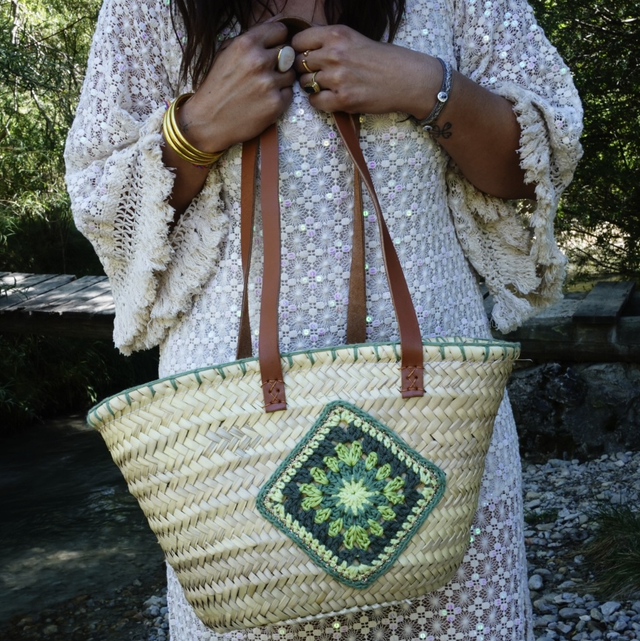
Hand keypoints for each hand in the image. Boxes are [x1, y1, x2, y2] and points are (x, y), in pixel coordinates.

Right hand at [177, 21, 295, 151]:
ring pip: (291, 74)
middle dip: (280, 61)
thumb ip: (248, 42)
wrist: (209, 120)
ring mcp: (269, 83)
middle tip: (266, 72)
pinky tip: (264, 100)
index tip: (274, 48)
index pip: (280, 31)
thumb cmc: (216, 87)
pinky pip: (289, 93)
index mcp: (246, 44)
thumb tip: (271, 34)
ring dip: (282, 80)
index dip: (278, 40)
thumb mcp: (225, 54)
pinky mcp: (276, 104)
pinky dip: (280, 96)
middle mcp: (259, 61)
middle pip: (288, 52)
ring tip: (264, 88)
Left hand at [292, 25, 440, 117]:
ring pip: (305, 83)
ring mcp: (338, 78)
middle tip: (315, 74)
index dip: (297, 51)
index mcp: (337, 34)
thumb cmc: (383, 59)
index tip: (304, 57)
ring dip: (311, 86)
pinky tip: (329, 98)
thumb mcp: (355, 38)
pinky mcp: (343, 100)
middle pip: (298, 63)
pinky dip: (318, 101)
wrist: (407, 79)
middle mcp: (335, 54)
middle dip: (303, 69)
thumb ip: (330, 42)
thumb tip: (304, 49)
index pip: (298, 41)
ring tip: (326, 86)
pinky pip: (314, 101)